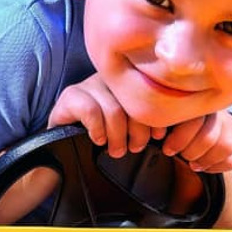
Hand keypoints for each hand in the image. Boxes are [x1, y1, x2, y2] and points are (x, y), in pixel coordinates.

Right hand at [48, 74, 165, 157]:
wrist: (67, 152)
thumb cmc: (107, 140)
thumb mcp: (133, 130)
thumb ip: (148, 124)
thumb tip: (163, 130)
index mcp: (130, 83)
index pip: (151, 93)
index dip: (157, 117)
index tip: (158, 136)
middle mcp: (111, 78)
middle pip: (135, 102)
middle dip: (139, 131)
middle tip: (134, 148)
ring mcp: (89, 85)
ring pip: (115, 109)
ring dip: (117, 136)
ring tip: (116, 149)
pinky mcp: (70, 96)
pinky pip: (90, 110)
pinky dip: (98, 129)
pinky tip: (98, 139)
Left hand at [162, 111, 231, 173]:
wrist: (198, 126)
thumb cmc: (175, 124)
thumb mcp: (164, 120)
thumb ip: (157, 123)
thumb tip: (154, 135)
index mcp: (197, 104)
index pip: (194, 119)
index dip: (179, 139)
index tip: (168, 148)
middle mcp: (218, 112)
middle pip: (209, 137)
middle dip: (191, 152)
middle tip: (181, 155)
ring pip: (225, 146)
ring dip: (205, 159)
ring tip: (193, 162)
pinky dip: (216, 166)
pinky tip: (205, 165)